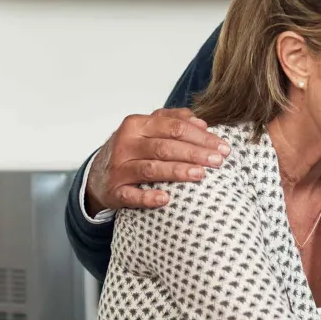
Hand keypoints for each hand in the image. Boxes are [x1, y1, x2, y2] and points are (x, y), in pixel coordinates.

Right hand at [84, 108, 229, 215]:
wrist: (97, 176)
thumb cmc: (132, 150)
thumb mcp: (148, 129)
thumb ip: (174, 120)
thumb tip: (201, 122)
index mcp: (137, 124)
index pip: (174, 127)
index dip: (201, 136)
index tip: (222, 146)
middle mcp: (126, 143)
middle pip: (165, 146)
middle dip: (195, 153)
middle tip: (218, 161)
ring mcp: (118, 168)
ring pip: (151, 168)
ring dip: (177, 171)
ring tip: (200, 175)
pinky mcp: (114, 191)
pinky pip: (131, 195)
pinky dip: (148, 197)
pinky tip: (166, 199)